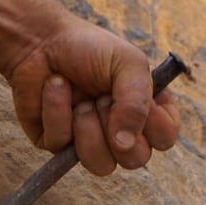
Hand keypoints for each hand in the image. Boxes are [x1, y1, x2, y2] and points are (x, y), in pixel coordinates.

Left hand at [5, 13, 179, 175]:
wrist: (40, 39)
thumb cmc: (89, 48)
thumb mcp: (127, 63)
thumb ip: (137, 102)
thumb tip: (125, 144)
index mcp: (144, 109)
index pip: (165, 138)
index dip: (154, 124)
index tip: (139, 99)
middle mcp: (120, 129)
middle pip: (135, 160)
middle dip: (115, 124)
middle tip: (101, 96)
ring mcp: (89, 140)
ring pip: (101, 165)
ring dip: (87, 127)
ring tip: (80, 99)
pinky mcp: (57, 144)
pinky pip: (62, 146)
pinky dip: (57, 111)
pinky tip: (55, 87)